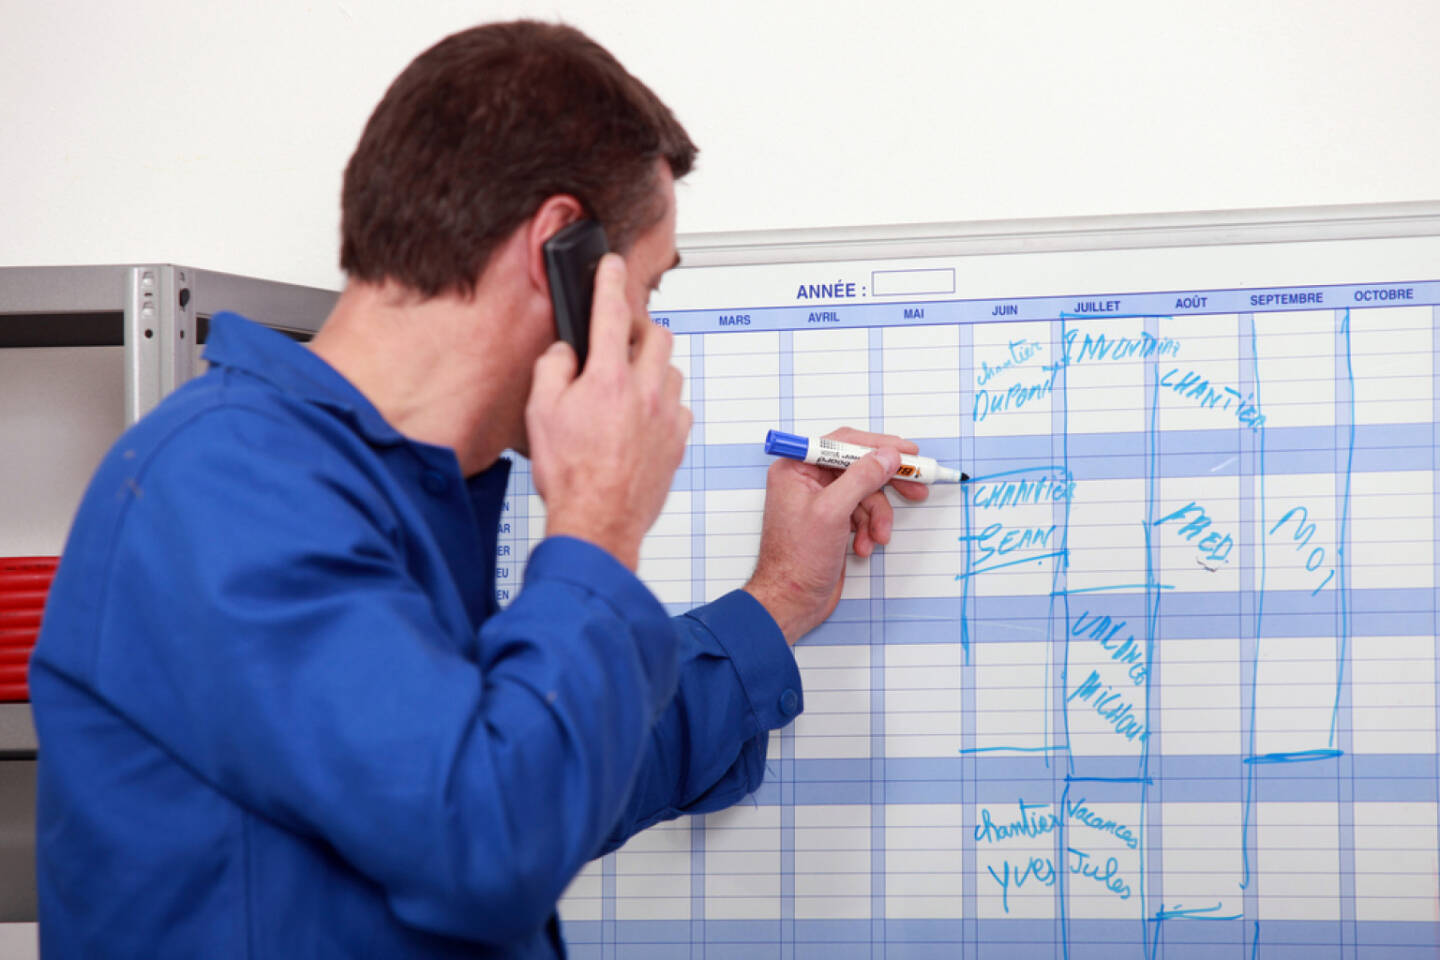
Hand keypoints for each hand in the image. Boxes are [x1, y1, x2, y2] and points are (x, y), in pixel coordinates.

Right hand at [525, 254, 690, 569]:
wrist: (599, 521)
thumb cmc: (570, 474)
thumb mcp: (540, 413)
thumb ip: (552, 369)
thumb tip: (565, 353)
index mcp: (608, 378)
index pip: (611, 311)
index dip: (609, 280)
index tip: (611, 265)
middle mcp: (645, 391)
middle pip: (656, 334)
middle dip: (638, 326)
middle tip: (619, 336)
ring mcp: (667, 416)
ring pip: (671, 369)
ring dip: (652, 366)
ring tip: (627, 384)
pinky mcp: (678, 440)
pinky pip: (678, 406)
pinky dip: (662, 402)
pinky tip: (641, 418)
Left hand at [744, 427, 929, 643]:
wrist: (791, 601)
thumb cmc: (796, 561)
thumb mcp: (832, 512)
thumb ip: (861, 478)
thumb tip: (887, 455)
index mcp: (796, 469)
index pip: (843, 443)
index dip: (878, 446)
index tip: (908, 452)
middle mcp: (806, 480)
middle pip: (858, 467)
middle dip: (886, 483)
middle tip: (917, 488)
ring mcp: (820, 501)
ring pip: (865, 494)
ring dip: (877, 516)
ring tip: (878, 537)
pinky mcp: (832, 521)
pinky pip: (861, 513)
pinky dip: (869, 529)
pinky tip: (864, 546)